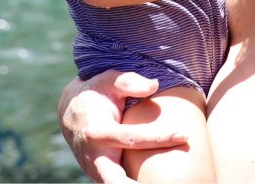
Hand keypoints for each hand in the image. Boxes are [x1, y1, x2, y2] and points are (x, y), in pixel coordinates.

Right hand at [58, 70, 186, 182]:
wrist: (70, 114)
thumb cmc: (96, 94)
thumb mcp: (108, 81)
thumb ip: (128, 81)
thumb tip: (154, 84)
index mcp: (98, 131)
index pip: (132, 138)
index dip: (159, 138)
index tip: (183, 136)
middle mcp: (95, 157)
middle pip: (115, 181)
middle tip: (167, 182)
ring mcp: (97, 171)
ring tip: (167, 182)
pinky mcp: (101, 177)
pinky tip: (153, 180)